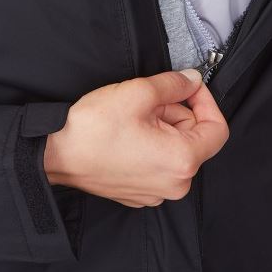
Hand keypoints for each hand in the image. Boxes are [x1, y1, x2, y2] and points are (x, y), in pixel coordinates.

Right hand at [43, 68, 228, 207]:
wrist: (54, 154)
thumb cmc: (94, 128)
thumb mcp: (140, 92)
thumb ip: (175, 83)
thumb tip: (193, 80)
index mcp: (182, 161)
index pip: (217, 129)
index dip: (207, 101)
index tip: (190, 86)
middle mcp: (174, 184)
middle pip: (195, 137)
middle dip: (177, 111)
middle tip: (151, 98)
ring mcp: (156, 192)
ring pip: (176, 147)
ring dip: (162, 124)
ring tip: (135, 114)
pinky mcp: (139, 192)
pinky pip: (159, 161)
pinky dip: (151, 141)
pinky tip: (128, 131)